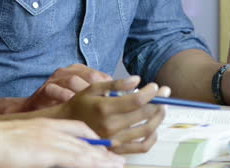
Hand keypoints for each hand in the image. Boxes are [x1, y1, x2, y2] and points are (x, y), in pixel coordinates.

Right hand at [0, 118, 124, 167]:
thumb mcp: (18, 141)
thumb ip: (35, 147)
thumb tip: (41, 154)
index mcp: (44, 124)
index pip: (76, 128)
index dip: (91, 138)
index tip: (101, 146)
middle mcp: (50, 130)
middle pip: (84, 140)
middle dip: (102, 151)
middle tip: (117, 160)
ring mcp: (50, 141)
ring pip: (84, 151)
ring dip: (102, 160)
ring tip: (117, 165)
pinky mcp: (47, 152)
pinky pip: (75, 159)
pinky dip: (91, 163)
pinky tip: (102, 166)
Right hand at [13, 64, 112, 112]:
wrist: (35, 108)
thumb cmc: (60, 103)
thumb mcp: (79, 95)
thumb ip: (96, 94)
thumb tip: (118, 98)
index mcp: (78, 71)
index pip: (98, 74)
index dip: (108, 86)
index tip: (116, 98)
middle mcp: (67, 72)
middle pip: (87, 75)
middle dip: (99, 89)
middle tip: (106, 104)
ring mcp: (55, 80)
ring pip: (72, 80)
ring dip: (83, 92)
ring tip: (91, 106)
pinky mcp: (44, 89)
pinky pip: (54, 89)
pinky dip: (64, 96)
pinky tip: (71, 104)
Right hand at [55, 75, 170, 154]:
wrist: (66, 125)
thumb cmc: (80, 104)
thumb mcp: (94, 88)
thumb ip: (117, 83)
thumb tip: (137, 79)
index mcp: (105, 108)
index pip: (137, 100)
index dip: (151, 92)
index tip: (156, 87)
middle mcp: (111, 126)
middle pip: (145, 114)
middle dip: (159, 103)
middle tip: (164, 95)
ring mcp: (115, 140)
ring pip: (147, 130)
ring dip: (158, 118)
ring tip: (161, 109)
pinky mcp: (117, 149)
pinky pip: (141, 147)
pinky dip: (152, 138)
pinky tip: (153, 128)